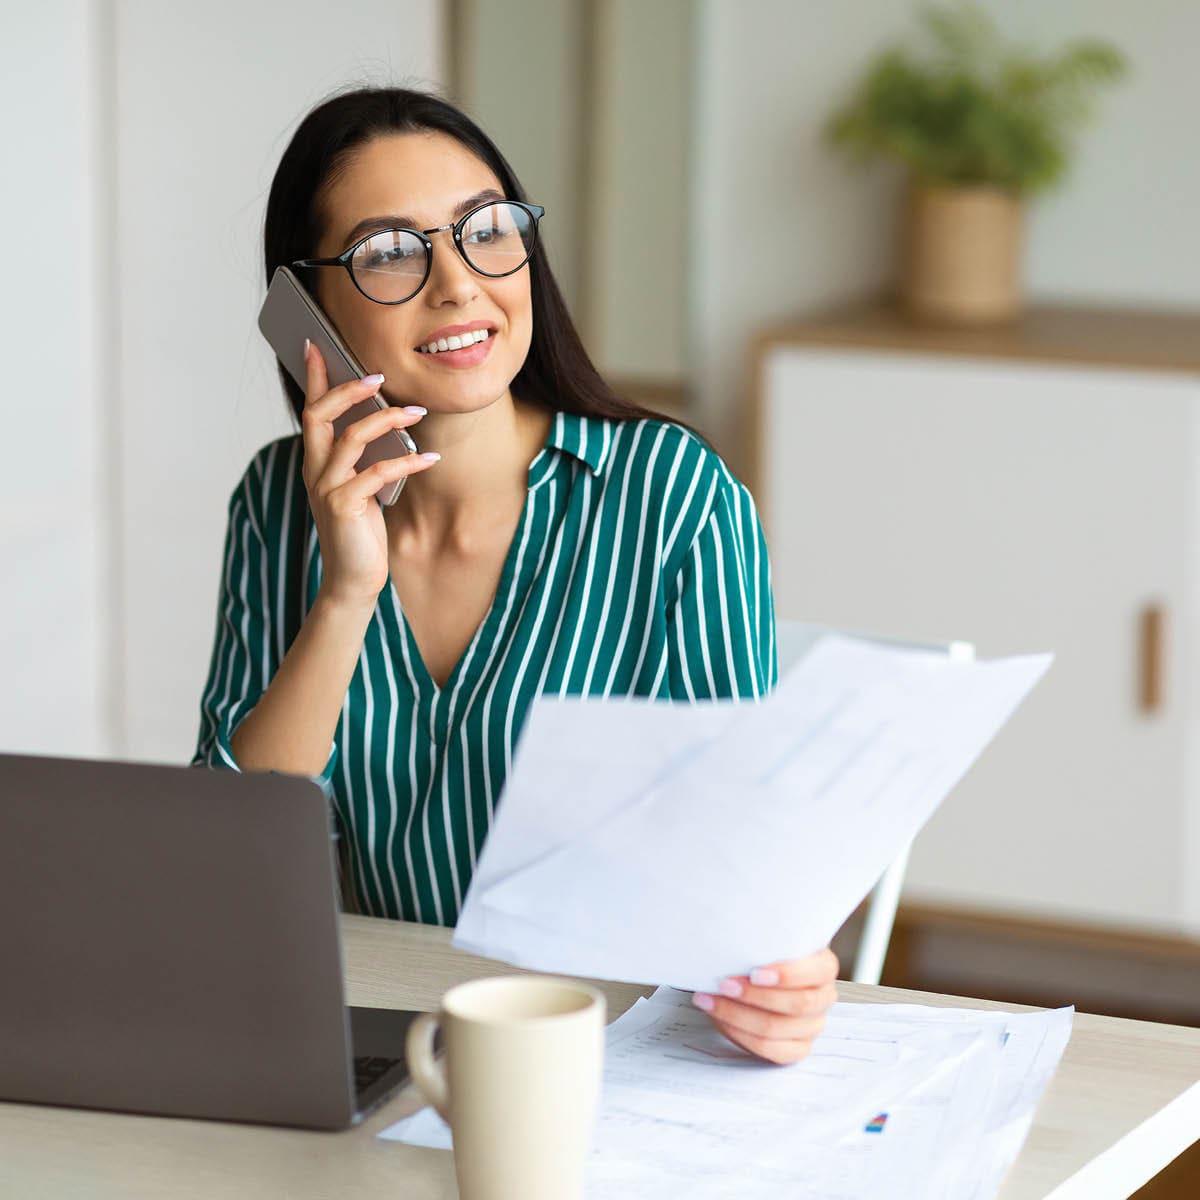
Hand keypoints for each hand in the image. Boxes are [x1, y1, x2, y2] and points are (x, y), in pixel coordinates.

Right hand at [300, 340, 436, 608]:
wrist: (354, 580)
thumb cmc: (361, 532)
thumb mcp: (360, 488)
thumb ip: (362, 458)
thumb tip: (386, 420)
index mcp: (316, 463)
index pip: (311, 411)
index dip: (314, 378)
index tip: (318, 345)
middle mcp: (315, 471)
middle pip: (320, 415)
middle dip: (347, 389)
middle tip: (378, 376)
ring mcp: (326, 488)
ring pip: (352, 438)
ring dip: (387, 420)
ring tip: (417, 412)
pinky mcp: (344, 507)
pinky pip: (377, 472)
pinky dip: (406, 461)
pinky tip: (430, 457)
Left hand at [691, 947, 838, 1064]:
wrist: (757, 979)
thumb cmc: (763, 957)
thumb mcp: (768, 943)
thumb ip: (762, 943)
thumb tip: (733, 945)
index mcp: (824, 967)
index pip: (817, 972)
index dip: (787, 975)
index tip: (754, 973)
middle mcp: (823, 998)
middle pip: (797, 1004)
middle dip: (755, 995)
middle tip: (724, 984)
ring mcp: (812, 1027)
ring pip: (776, 1029)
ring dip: (737, 1015)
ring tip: (711, 1000)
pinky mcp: (796, 1048)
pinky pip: (769, 1049)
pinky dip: (739, 1033)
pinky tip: (720, 1019)